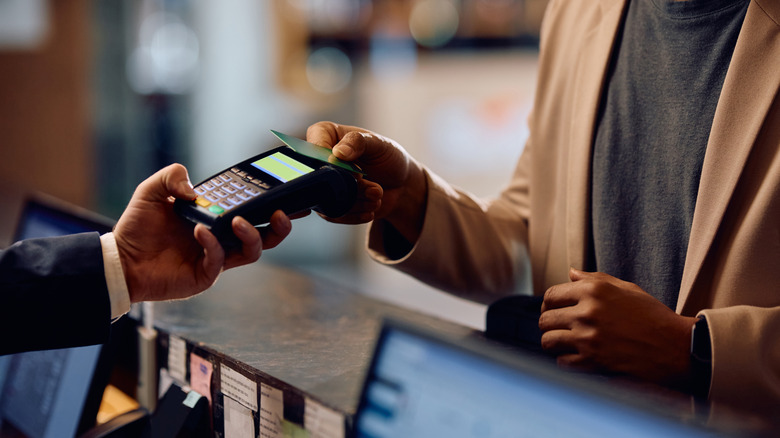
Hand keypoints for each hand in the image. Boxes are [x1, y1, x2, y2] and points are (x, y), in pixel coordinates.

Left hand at [113, 164, 291, 302]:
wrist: (120, 260)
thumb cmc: (137, 228)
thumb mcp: (151, 191)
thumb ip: (171, 177)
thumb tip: (195, 190)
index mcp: (216, 218)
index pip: (251, 210)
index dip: (270, 202)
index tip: (285, 191)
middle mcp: (222, 239)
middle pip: (266, 236)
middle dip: (280, 225)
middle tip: (282, 212)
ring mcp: (216, 258)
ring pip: (253, 251)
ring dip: (253, 234)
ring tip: (239, 222)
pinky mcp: (205, 275)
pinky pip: (220, 260)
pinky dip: (213, 244)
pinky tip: (200, 231)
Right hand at [306, 121, 426, 242]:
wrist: (401, 184)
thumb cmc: (388, 157)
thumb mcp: (379, 144)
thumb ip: (359, 142)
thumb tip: (338, 152)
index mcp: (325, 134)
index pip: (313, 146)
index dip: (332, 162)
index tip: (356, 171)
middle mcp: (318, 159)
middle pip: (319, 178)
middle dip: (349, 186)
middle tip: (372, 187)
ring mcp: (323, 183)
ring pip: (326, 199)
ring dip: (355, 202)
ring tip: (377, 195)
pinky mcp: (329, 203)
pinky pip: (332, 215)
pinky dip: (354, 214)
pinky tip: (371, 208)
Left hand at [539, 268, 696, 387]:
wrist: (675, 347)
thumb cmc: (653, 316)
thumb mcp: (626, 288)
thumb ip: (594, 279)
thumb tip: (570, 273)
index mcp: (594, 291)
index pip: (551, 295)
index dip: (550, 303)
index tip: (556, 309)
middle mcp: (587, 312)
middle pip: (545, 319)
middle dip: (549, 323)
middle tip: (560, 327)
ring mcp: (588, 338)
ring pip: (548, 341)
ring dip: (554, 342)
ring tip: (564, 343)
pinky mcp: (592, 361)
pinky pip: (561, 362)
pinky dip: (566, 360)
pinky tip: (577, 356)